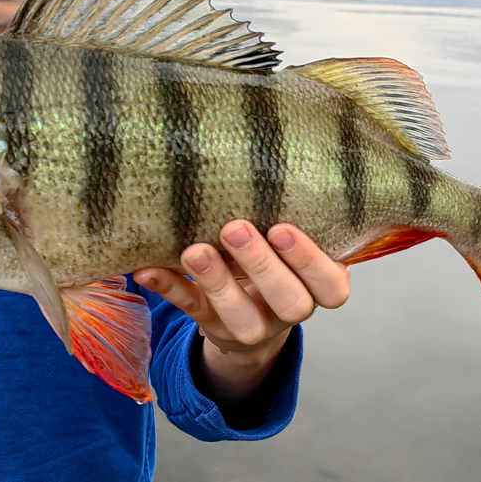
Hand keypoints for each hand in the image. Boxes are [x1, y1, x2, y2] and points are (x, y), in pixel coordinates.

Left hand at [133, 221, 349, 401]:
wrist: (250, 314)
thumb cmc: (276, 258)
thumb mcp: (291, 241)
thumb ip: (289, 213)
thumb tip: (267, 156)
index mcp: (316, 287)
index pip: (333, 287)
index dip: (311, 261)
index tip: (282, 227)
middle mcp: (289, 310)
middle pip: (290, 302)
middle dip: (261, 265)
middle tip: (236, 227)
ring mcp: (251, 324)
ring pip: (241, 316)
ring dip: (217, 281)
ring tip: (194, 250)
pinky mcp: (212, 326)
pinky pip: (191, 310)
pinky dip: (169, 289)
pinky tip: (148, 269)